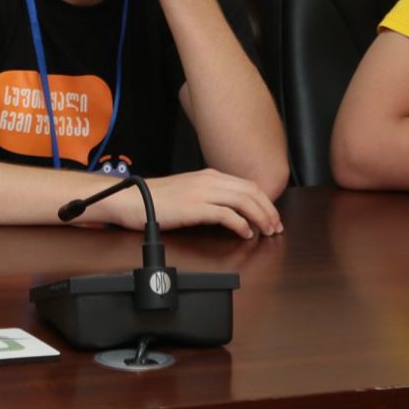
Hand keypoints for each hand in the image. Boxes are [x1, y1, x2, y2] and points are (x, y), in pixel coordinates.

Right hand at [85, 169, 283, 239]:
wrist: (132, 199)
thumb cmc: (156, 200)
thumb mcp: (188, 192)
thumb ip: (209, 197)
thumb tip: (231, 212)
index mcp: (209, 175)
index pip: (247, 185)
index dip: (265, 201)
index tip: (272, 216)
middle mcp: (209, 180)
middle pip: (251, 191)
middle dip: (268, 210)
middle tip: (275, 227)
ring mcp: (202, 192)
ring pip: (243, 201)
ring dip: (259, 217)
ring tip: (266, 231)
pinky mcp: (194, 207)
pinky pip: (226, 214)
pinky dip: (241, 224)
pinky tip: (245, 233)